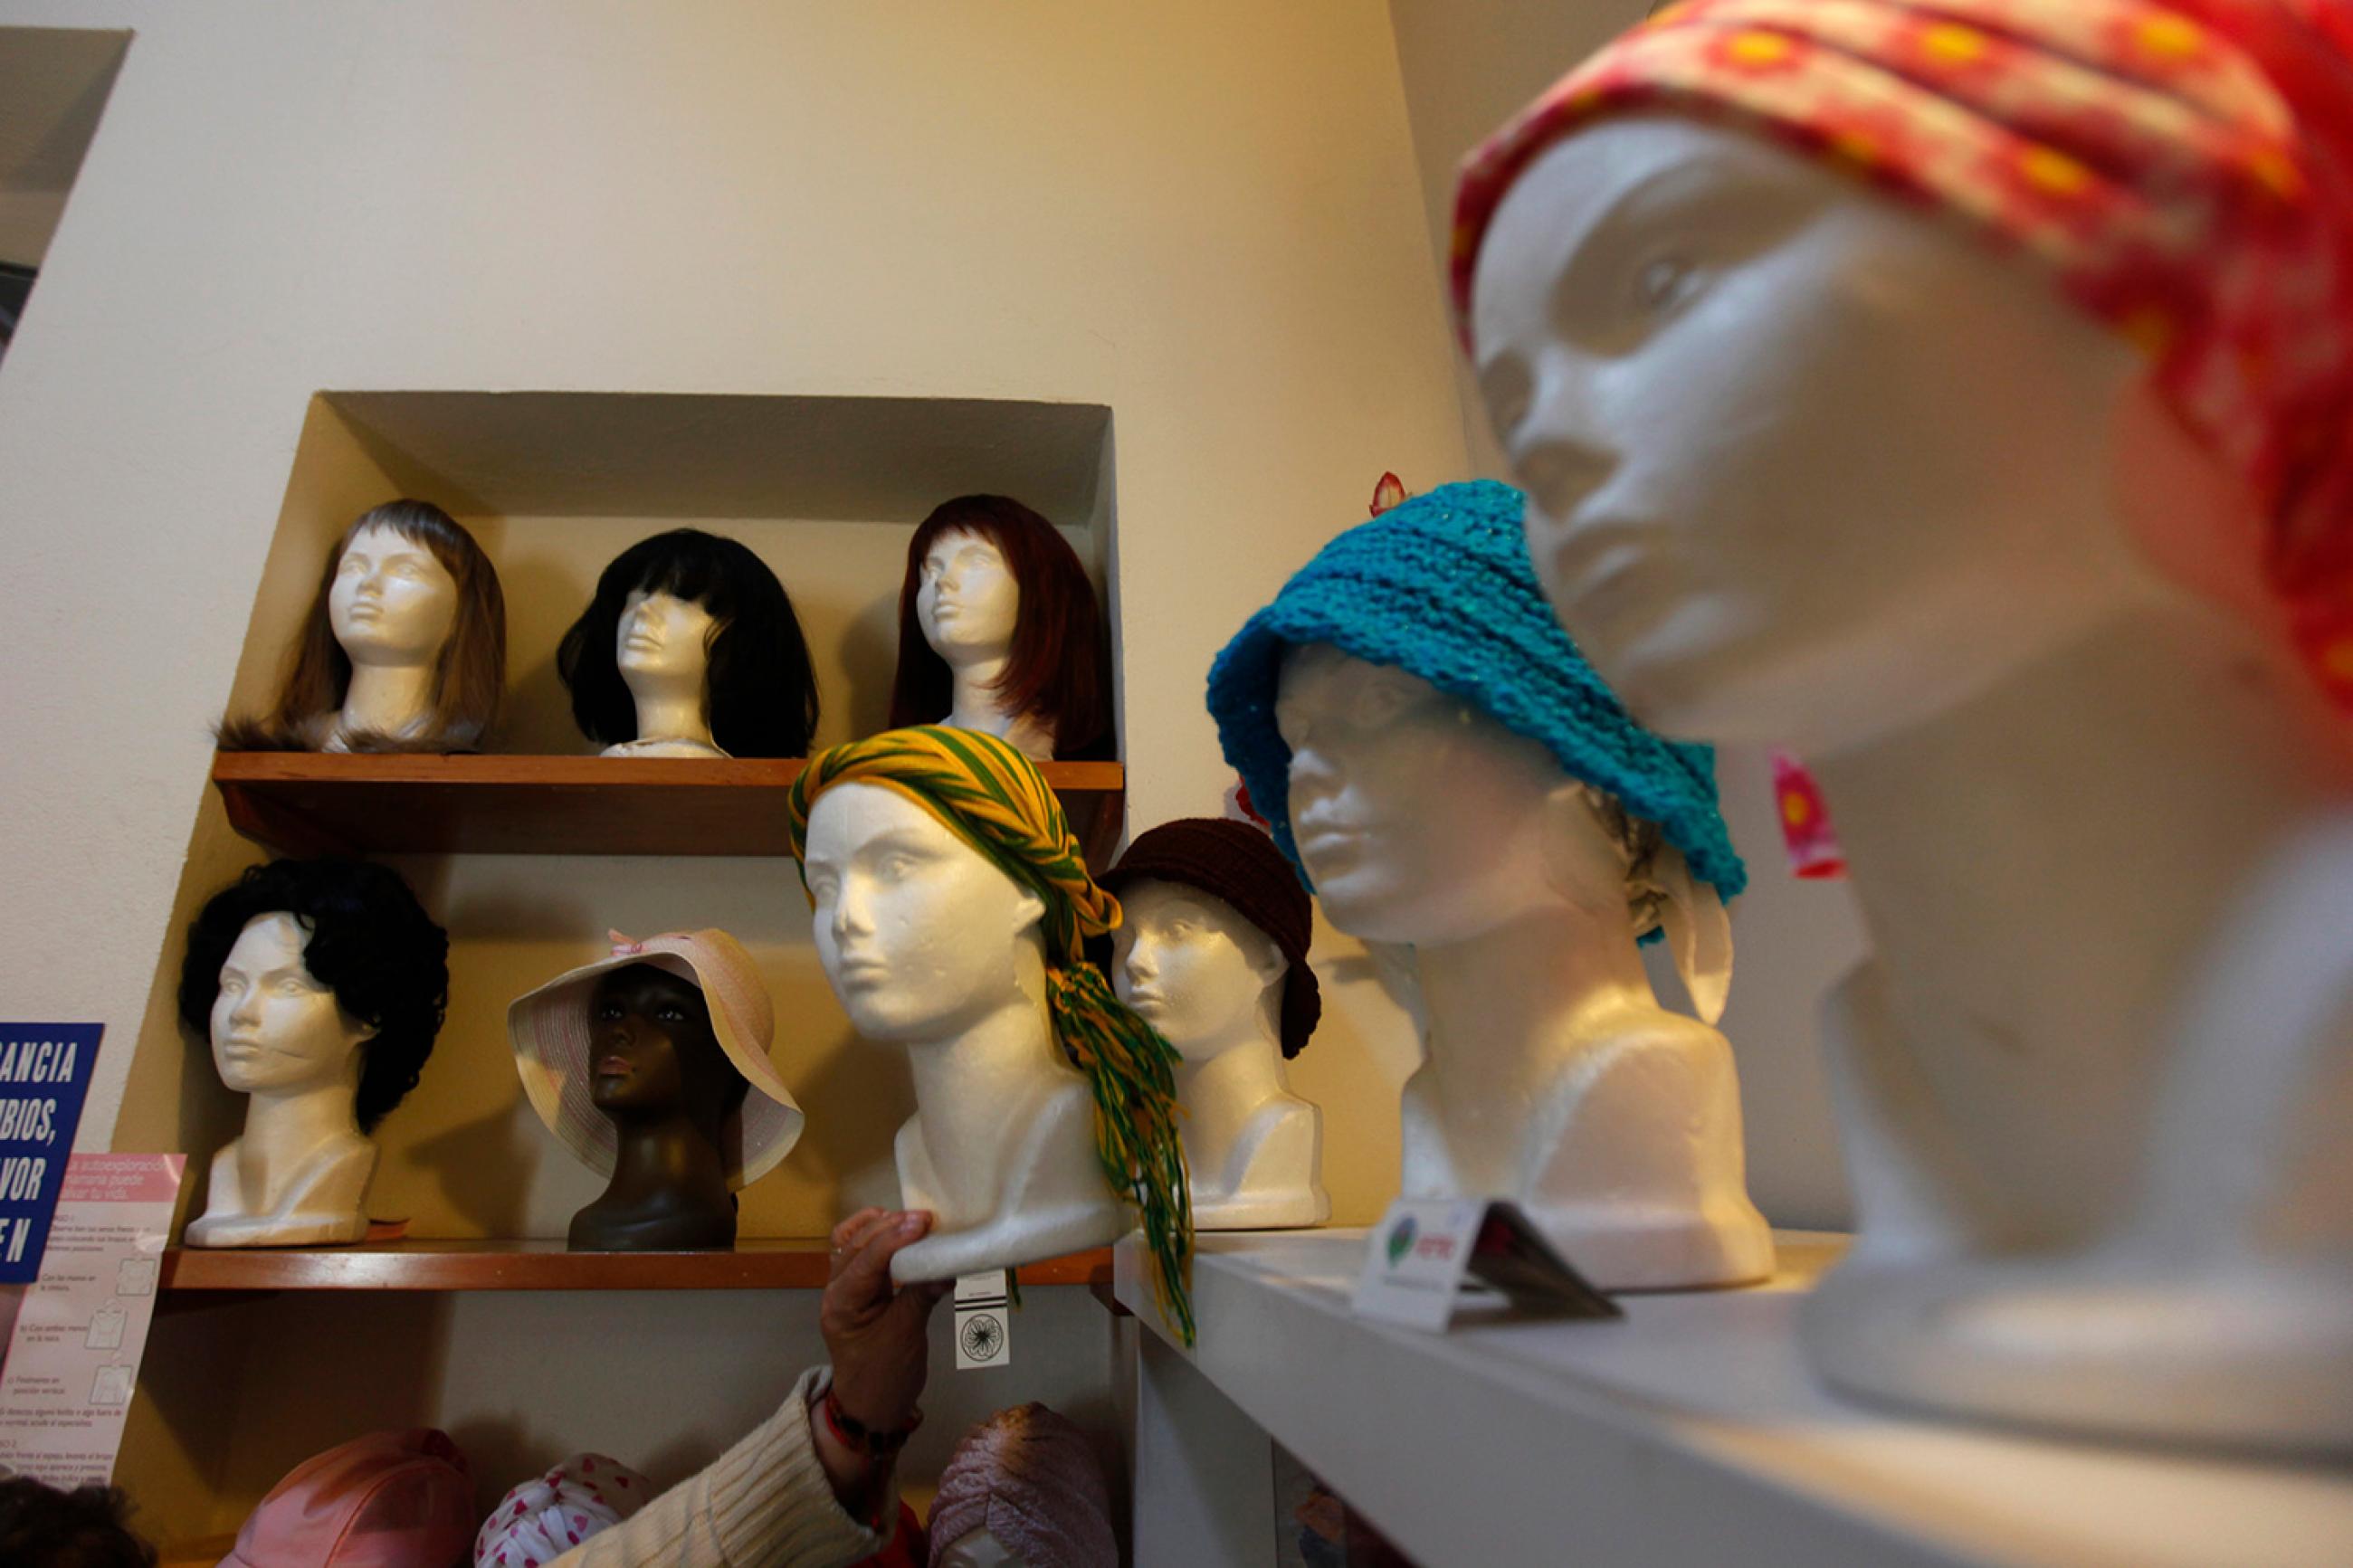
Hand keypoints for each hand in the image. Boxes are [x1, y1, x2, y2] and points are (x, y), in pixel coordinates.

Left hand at [819, 1208, 950, 1433]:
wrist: (870, 1406)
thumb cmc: (884, 1377)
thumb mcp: (906, 1337)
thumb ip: (922, 1296)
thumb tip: (948, 1266)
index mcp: (841, 1304)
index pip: (866, 1260)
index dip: (895, 1237)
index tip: (924, 1223)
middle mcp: (836, 1290)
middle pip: (855, 1243)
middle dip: (890, 1227)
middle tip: (927, 1220)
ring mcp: (845, 1287)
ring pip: (853, 1242)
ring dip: (881, 1227)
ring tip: (913, 1221)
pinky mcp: (859, 1288)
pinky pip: (861, 1252)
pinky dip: (878, 1237)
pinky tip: (899, 1231)